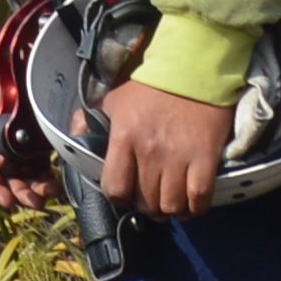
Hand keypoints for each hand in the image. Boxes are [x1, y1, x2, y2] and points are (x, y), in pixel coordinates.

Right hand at [0, 84, 57, 209]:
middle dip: (20, 192)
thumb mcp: (9, 107)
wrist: (42, 62)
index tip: (8, 203)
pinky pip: (39, 167)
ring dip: (35, 188)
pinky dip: (46, 178)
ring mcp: (22, 143)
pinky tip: (56, 183)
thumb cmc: (23, 80)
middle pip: (7, 175)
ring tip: (52, 193)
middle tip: (38, 204)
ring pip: (25, 174)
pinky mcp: (39, 143)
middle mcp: (3, 141)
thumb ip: (2, 136)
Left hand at [97, 77, 234, 220]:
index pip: (115, 188)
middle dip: (146, 206)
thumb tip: (74, 134)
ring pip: (171, 206)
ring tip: (171, 202)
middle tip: (151, 198)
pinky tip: (192, 204)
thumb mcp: (114, 99)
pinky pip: (199, 199)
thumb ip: (90, 119)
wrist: (194, 69)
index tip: (126, 193)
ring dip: (170, 210)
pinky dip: (195, 209)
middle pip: (145, 202)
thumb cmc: (152, 86)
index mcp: (124, 138)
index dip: (119, 197)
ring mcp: (179, 157)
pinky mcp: (205, 158)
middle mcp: (150, 152)